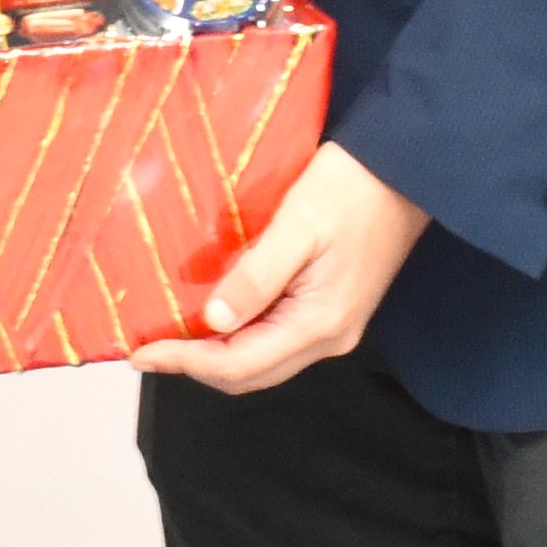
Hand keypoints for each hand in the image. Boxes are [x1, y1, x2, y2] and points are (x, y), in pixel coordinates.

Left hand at [138, 144, 430, 392]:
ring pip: (262, 361)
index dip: (185, 362)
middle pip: (249, 374)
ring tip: (173, 337)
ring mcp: (334, 327)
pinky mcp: (332, 309)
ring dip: (215, 356)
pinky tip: (213, 316)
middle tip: (149, 349)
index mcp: (319, 322)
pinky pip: (276, 340)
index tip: (141, 353)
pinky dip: (239, 338)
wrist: (406, 172)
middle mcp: (329, 337)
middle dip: (195, 366)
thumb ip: (257, 276)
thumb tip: (214, 321)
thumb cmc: (353, 188)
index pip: (238, 364)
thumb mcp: (298, 224)